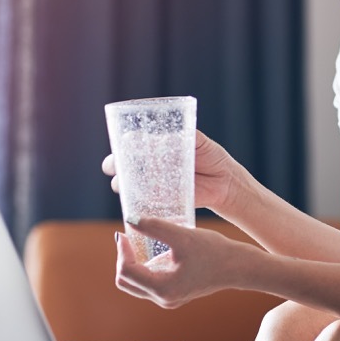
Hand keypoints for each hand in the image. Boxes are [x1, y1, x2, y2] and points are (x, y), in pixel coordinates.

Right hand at [102, 130, 248, 215]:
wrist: (224, 181)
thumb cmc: (210, 156)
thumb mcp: (197, 141)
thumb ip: (183, 137)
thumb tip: (164, 141)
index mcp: (157, 148)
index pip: (131, 145)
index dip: (121, 147)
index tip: (121, 147)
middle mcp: (152, 166)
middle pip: (124, 166)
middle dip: (115, 166)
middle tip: (115, 168)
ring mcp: (155, 184)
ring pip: (131, 186)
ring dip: (124, 186)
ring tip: (125, 186)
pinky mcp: (163, 201)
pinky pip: (146, 202)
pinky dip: (140, 202)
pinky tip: (139, 201)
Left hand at [115, 216, 251, 307]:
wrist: (237, 267)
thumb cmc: (214, 252)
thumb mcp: (183, 235)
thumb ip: (155, 227)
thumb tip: (131, 220)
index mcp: (163, 288)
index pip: (126, 272)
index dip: (122, 250)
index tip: (124, 232)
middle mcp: (163, 299)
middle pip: (126, 282)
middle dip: (124, 258)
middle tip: (128, 237)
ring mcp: (168, 299)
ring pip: (136, 283)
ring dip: (134, 262)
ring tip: (140, 241)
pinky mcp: (173, 294)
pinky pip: (148, 282)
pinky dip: (145, 266)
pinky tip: (154, 249)